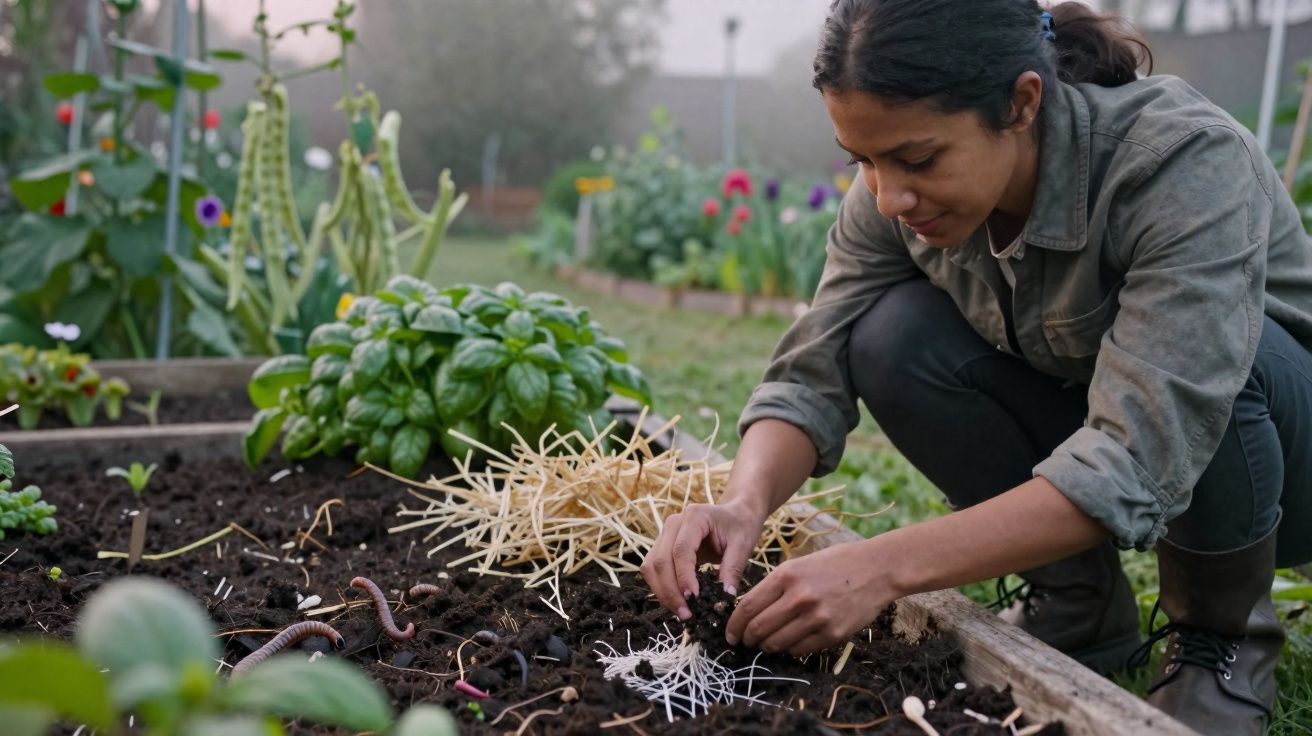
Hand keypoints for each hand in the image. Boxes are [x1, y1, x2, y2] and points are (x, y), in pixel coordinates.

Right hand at [640, 499, 765, 619]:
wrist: (736, 514)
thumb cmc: (741, 526)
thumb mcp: (743, 545)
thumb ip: (733, 569)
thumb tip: (724, 597)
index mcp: (695, 517)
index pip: (681, 550)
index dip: (684, 577)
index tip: (694, 599)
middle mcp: (673, 523)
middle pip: (660, 560)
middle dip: (670, 591)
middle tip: (686, 614)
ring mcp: (664, 534)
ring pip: (650, 566)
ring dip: (662, 592)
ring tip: (682, 612)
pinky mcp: (662, 546)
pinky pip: (653, 569)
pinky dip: (661, 588)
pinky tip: (677, 602)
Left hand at [725, 537, 897, 655]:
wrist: (877, 569)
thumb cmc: (835, 564)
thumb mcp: (799, 564)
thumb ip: (774, 586)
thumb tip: (749, 612)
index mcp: (786, 575)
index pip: (747, 607)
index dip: (734, 625)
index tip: (730, 634)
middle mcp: (799, 597)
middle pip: (758, 629)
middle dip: (747, 639)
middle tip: (746, 642)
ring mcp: (817, 617)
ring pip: (777, 644)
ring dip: (767, 646)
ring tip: (767, 643)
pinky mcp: (832, 634)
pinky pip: (800, 650)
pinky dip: (790, 649)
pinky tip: (792, 641)